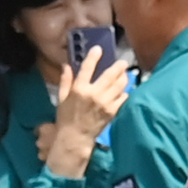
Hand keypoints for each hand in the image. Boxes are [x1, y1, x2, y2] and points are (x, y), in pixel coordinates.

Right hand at [40, 48, 132, 178]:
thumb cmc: (66, 118)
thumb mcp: (62, 98)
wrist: (75, 138)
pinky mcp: (112, 111)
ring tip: (126, 74)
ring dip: (124, 77)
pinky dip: (126, 93)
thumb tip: (67, 65)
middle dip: (118, 66)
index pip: (87, 68)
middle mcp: (94, 93)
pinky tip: (125, 90)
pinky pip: (123, 98)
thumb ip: (65, 81)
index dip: (94, 56)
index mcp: (79, 89)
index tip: (99, 49)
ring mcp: (105, 103)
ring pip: (119, 85)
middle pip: (110, 74)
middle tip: (123, 62)